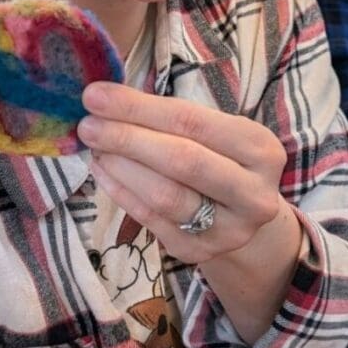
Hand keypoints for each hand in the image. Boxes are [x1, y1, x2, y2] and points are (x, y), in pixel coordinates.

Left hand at [77, 83, 290, 265]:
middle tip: (87, 125)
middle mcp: (253, 193)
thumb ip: (169, 116)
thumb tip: (105, 99)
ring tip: (94, 147)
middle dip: (127, 139)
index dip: (139, 108)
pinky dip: (120, 192)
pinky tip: (102, 171)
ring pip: (165, 196)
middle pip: (182, 161)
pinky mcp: (199, 251)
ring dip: (121, 168)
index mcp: (260, 149)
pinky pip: (150, 220)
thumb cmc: (217, 158)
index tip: (96, 96)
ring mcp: (228, 229)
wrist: (239, 216)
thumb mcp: (212, 132)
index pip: (192, 122)